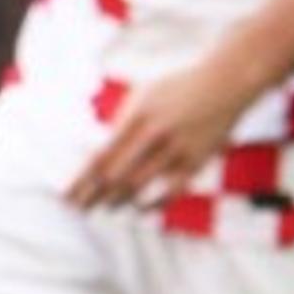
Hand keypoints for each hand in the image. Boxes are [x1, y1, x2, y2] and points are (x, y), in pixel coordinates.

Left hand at [66, 60, 265, 210]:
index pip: (101, 156)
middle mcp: (154, 134)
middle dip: (92, 196)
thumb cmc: (178, 89)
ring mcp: (176, 150)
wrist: (226, 84)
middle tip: (78, 209)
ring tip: (105, 206)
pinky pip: (170, 192)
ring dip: (117, 200)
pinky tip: (140, 207)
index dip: (81, 179)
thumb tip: (103, 154)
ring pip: (139, 186)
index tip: (67, 195)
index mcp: (137, 116)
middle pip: (115, 175)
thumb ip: (122, 121)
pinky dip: (153, 204)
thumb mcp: (144, 94)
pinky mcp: (196, 161)